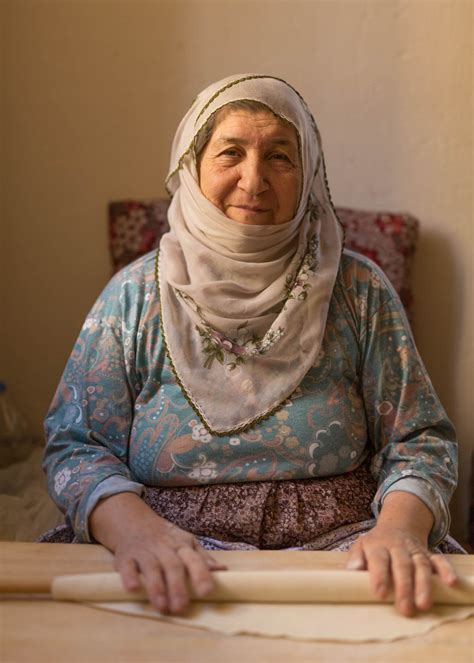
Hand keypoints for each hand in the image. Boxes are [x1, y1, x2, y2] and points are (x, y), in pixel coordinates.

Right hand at [90, 492, 224, 613]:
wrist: (134, 521)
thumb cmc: (165, 538)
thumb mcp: (186, 542)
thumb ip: (202, 558)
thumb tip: (223, 571)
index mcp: (182, 545)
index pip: (194, 559)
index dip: (201, 574)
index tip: (207, 592)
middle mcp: (164, 547)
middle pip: (173, 565)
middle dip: (178, 587)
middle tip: (181, 607)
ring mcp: (145, 551)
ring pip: (152, 567)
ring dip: (156, 587)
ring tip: (162, 606)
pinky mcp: (126, 556)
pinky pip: (127, 566)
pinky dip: (130, 577)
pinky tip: (133, 589)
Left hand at [346, 491, 457, 616]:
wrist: (397, 525)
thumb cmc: (376, 544)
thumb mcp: (361, 546)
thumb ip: (355, 557)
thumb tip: (351, 570)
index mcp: (378, 545)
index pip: (379, 559)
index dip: (380, 575)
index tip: (380, 594)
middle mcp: (398, 547)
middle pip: (402, 565)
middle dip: (404, 587)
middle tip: (405, 608)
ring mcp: (415, 550)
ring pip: (421, 565)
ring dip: (424, 584)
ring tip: (424, 604)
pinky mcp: (429, 554)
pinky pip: (439, 560)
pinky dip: (445, 570)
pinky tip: (450, 583)